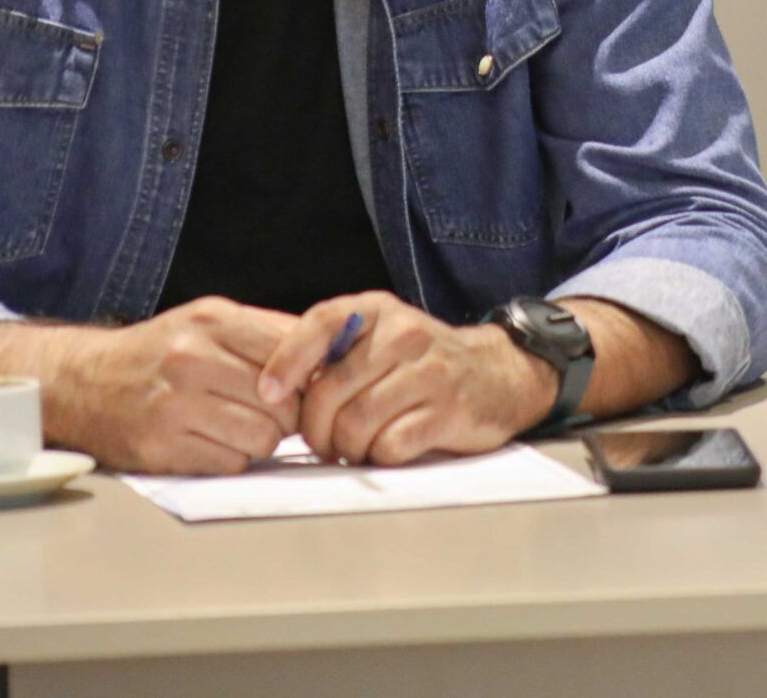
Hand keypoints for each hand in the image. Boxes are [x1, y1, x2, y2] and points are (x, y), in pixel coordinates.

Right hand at [53, 297, 300, 473]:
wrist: (81, 383)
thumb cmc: (158, 353)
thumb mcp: (207, 320)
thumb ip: (266, 330)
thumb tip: (329, 349)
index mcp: (210, 321)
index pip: (290, 354)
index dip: (304, 378)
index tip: (299, 389)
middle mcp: (190, 359)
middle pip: (281, 402)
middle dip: (286, 415)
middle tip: (272, 415)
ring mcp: (173, 405)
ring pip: (261, 438)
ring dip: (261, 441)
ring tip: (242, 429)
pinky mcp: (160, 448)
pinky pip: (230, 464)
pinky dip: (232, 459)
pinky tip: (214, 443)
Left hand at [258, 292, 560, 465]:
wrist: (498, 374)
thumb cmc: (422, 363)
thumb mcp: (381, 336)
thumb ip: (334, 352)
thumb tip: (274, 390)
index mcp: (378, 311)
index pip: (320, 323)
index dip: (287, 360)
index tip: (268, 394)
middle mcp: (404, 335)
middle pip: (330, 392)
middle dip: (315, 430)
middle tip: (321, 442)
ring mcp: (429, 373)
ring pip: (356, 424)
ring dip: (345, 448)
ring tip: (352, 447)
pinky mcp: (447, 412)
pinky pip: (389, 446)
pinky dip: (377, 457)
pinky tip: (383, 449)